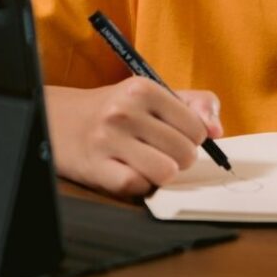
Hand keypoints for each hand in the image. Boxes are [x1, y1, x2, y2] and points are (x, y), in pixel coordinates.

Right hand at [44, 81, 223, 198]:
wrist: (59, 119)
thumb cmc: (116, 109)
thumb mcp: (152, 93)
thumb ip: (194, 104)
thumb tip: (217, 131)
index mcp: (142, 88)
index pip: (197, 128)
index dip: (192, 138)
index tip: (176, 135)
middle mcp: (125, 111)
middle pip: (185, 153)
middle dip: (179, 158)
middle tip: (160, 150)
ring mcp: (109, 140)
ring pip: (166, 173)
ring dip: (162, 173)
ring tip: (147, 162)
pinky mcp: (97, 168)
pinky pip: (138, 187)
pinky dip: (139, 185)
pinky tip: (128, 170)